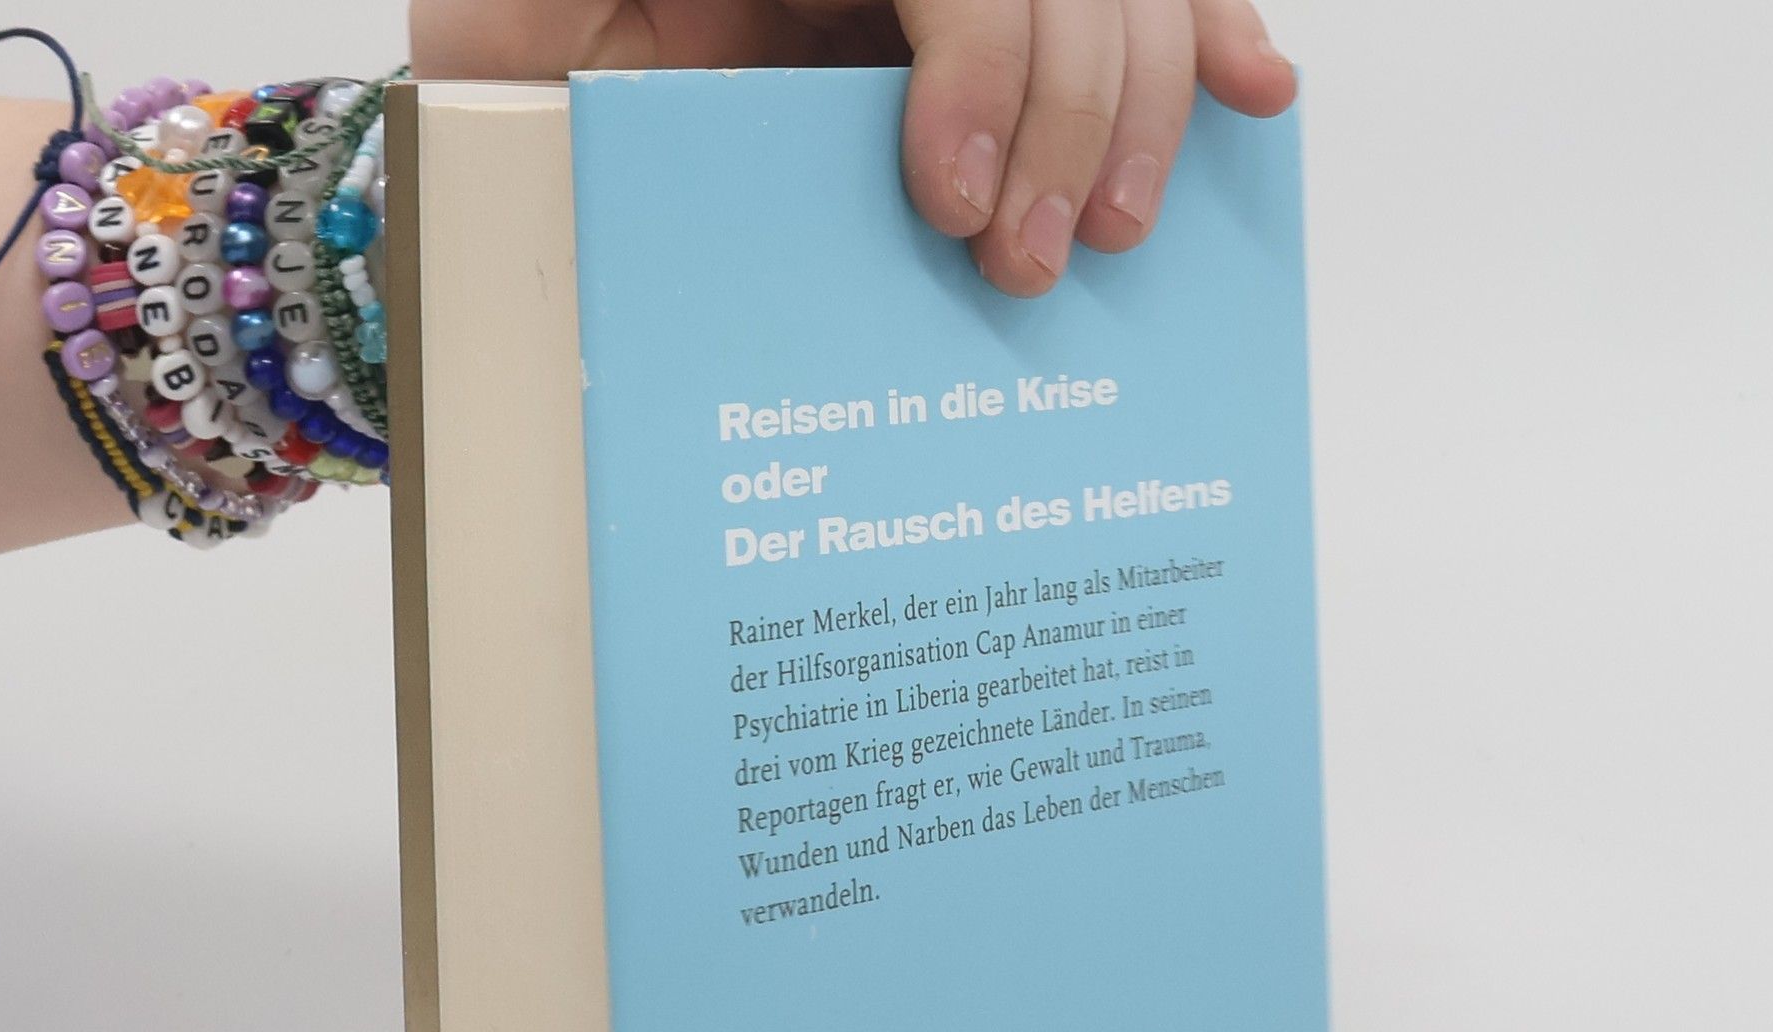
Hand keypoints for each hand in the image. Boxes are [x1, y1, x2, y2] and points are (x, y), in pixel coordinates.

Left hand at [408, 1, 1296, 295]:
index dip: (983, 59)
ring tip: (1114, 231)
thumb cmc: (528, 56)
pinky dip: (1201, 35)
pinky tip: (1253, 91)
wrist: (541, 81)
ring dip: (1140, 102)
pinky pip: (1131, 5)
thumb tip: (626, 74)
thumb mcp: (519, 27)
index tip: (951, 200)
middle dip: (1068, 111)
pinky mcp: (990, 32)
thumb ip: (553, 28)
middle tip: (1030, 264)